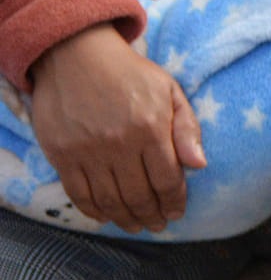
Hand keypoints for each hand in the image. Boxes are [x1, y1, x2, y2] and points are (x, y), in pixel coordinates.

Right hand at [27, 24, 205, 232]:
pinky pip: (78, 193)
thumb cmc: (130, 74)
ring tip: (137, 225)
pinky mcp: (61, 153)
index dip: (175, 202)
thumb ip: (187, 128)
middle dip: (153, 216)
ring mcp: (87, 150)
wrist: (75, 53)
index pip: (168, 180)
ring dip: (126, 219)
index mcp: (150, 128)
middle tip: (158, 225)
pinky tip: (106, 216)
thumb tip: (200, 165)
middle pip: (140, 196)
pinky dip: (93, 210)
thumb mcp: (169, 91)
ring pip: (110, 200)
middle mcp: (118, 143)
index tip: (177, 212)